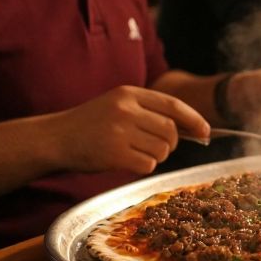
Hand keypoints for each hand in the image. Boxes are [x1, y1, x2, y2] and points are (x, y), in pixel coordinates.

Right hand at [45, 86, 208, 173]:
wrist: (55, 138)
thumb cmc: (91, 124)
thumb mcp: (118, 105)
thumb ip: (149, 112)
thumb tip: (192, 128)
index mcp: (129, 94)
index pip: (173, 105)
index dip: (194, 119)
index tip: (206, 132)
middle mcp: (126, 110)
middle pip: (171, 130)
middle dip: (172, 143)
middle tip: (159, 147)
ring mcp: (119, 132)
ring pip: (162, 149)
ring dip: (158, 156)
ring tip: (138, 152)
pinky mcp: (114, 154)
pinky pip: (147, 164)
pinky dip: (144, 166)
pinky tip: (128, 161)